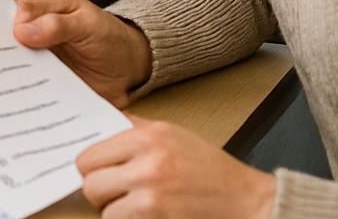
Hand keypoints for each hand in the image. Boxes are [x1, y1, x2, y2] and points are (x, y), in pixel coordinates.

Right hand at [13, 0, 152, 106]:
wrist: (129, 68)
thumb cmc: (108, 37)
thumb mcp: (87, 24)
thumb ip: (57, 24)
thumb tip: (20, 30)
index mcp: (40, 11)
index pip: (10, 13)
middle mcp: (31, 34)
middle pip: (3, 41)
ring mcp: (35, 60)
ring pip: (11, 66)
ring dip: (1, 77)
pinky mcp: (42, 83)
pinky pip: (26, 88)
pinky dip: (18, 95)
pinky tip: (8, 103)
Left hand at [77, 116, 275, 217]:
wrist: (248, 200)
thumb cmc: (210, 169)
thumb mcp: (174, 135)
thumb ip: (136, 129)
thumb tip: (98, 128)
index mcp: (149, 135)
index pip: (89, 153)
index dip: (90, 168)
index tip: (98, 174)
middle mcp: (148, 161)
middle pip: (89, 180)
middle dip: (98, 191)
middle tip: (113, 194)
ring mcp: (152, 192)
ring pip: (102, 206)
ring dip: (112, 210)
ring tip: (131, 207)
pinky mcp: (157, 216)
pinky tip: (143, 216)